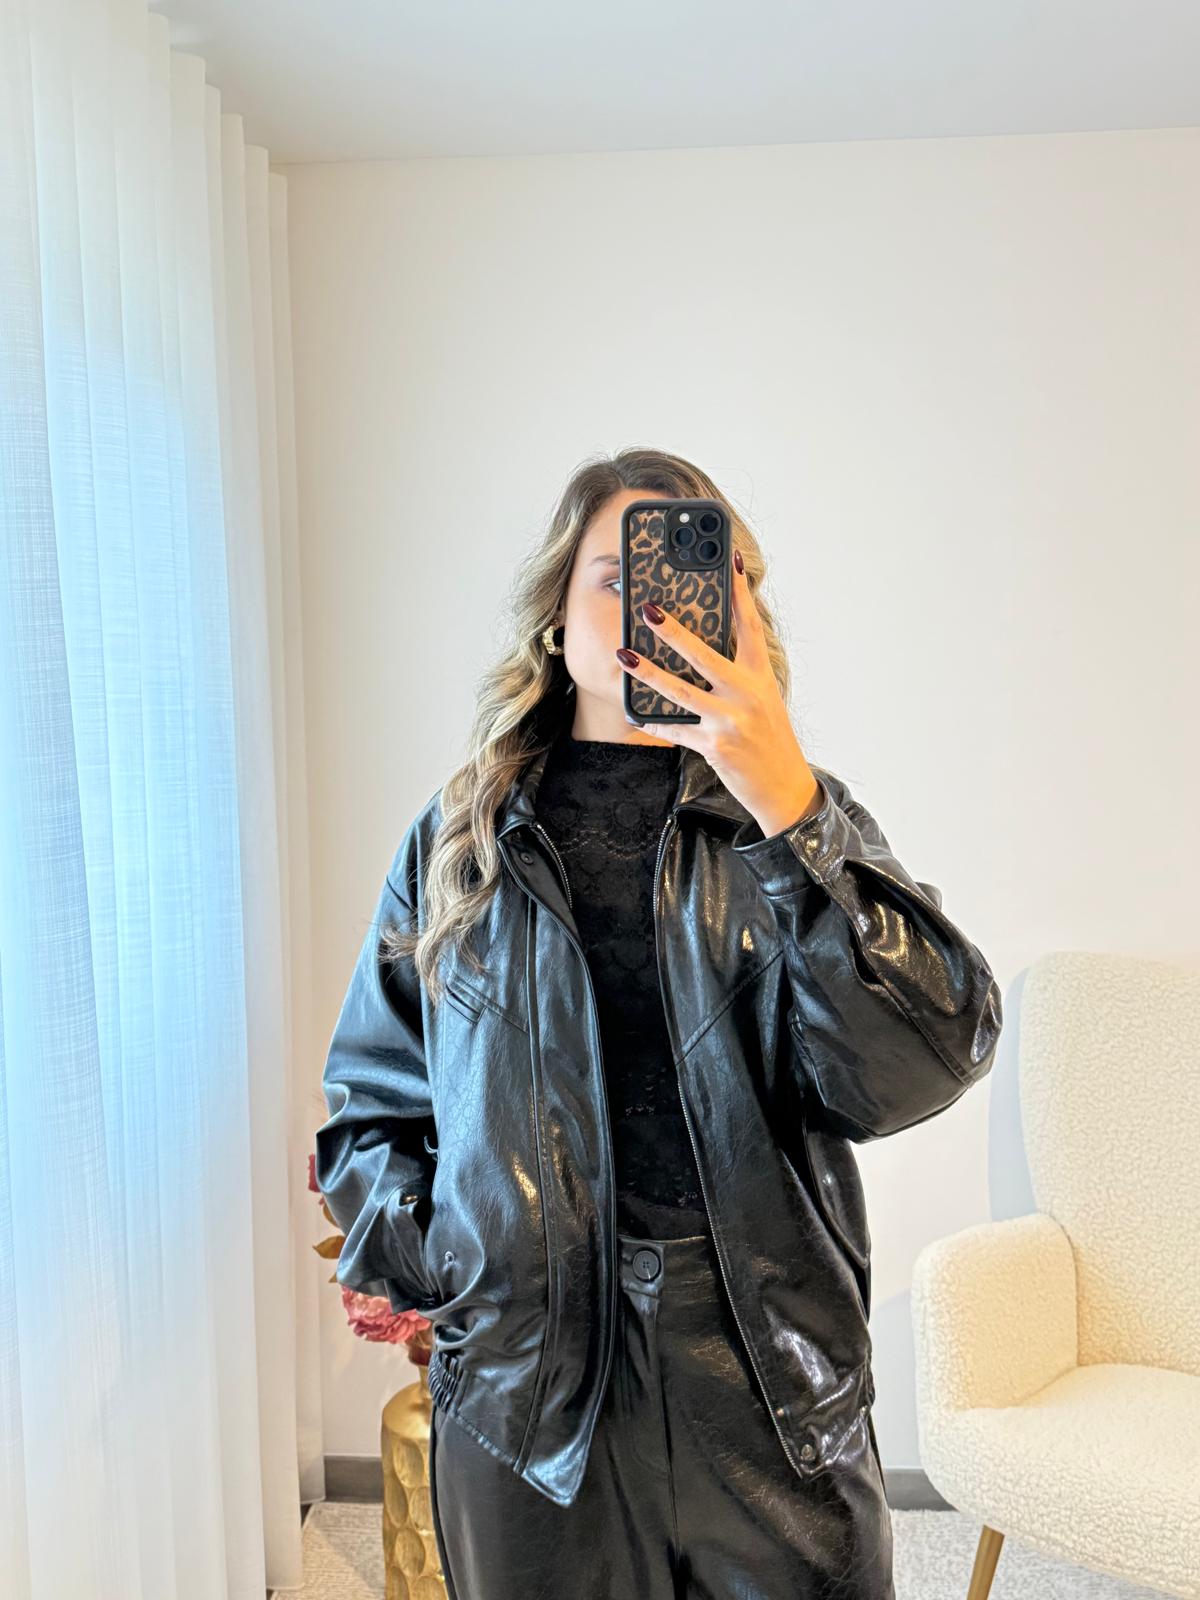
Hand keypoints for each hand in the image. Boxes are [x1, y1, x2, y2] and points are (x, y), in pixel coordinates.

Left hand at [614, 548, 823, 839]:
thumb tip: (702, 645)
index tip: (729, 559)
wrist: (783, 786)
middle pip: (705, 654)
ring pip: (681, 691)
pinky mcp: (715, 746)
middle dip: (673, 630)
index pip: (749, 625)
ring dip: (649, 672)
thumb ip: (739, 671)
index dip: (739, 591)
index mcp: (760, 675)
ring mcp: (731, 721)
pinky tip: (636, 714)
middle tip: (648, 609)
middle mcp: (747, 694)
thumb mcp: (763, 697)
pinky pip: (677, 730)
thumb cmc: (769, 736)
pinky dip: (654, 722)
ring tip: (624, 654)